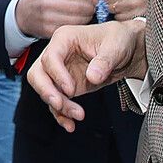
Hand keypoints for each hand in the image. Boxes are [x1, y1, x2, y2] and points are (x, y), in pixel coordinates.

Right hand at [14, 0, 99, 38]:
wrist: (22, 14)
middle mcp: (47, 3)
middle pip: (79, 7)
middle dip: (90, 8)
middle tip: (93, 8)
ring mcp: (47, 18)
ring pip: (76, 20)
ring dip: (87, 18)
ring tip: (87, 15)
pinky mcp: (48, 31)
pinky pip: (70, 28)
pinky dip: (78, 25)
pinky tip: (78, 21)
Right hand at [26, 21, 146, 131]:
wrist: (125, 50)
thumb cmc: (117, 40)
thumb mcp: (115, 46)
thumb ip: (104, 61)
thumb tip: (93, 76)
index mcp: (64, 39)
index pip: (50, 57)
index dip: (57, 75)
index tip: (71, 90)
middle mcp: (57, 54)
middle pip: (38, 74)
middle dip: (47, 92)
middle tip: (60, 104)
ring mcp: (59, 72)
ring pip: (45, 91)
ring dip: (58, 106)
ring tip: (78, 116)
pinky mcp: (65, 86)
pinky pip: (56, 102)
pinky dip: (61, 114)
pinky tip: (70, 124)